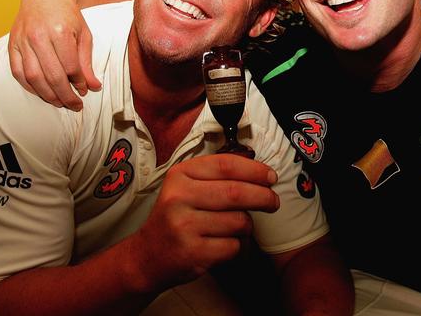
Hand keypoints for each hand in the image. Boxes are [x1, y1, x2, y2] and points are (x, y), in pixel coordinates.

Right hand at [8, 0, 99, 110]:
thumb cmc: (68, 16)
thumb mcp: (84, 35)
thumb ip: (87, 63)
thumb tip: (93, 87)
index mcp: (59, 32)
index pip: (70, 67)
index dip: (78, 83)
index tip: (84, 91)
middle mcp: (38, 36)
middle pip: (52, 75)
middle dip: (65, 95)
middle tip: (75, 105)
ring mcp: (22, 41)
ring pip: (33, 77)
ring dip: (47, 95)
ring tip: (60, 102)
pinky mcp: (12, 45)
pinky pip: (18, 72)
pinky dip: (30, 86)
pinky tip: (42, 92)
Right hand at [130, 154, 279, 293]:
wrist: (148, 255)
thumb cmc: (176, 216)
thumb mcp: (186, 186)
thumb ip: (216, 174)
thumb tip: (257, 167)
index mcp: (180, 175)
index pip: (225, 165)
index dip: (254, 170)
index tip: (270, 177)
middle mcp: (179, 198)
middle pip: (236, 192)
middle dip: (263, 196)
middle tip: (273, 201)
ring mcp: (184, 226)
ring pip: (238, 221)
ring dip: (247, 225)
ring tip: (238, 226)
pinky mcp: (193, 253)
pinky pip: (233, 246)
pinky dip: (238, 246)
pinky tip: (226, 243)